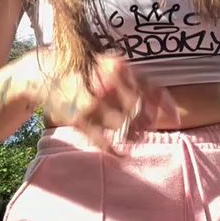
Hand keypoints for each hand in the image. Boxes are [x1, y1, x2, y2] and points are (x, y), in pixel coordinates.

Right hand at [42, 53, 179, 150]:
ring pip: (123, 125)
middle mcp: (107, 82)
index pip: (150, 86)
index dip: (165, 104)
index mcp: (118, 67)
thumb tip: (159, 101)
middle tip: (146, 127)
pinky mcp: (78, 118)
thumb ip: (133, 78)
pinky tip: (120, 154)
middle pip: (139, 109)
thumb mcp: (108, 65)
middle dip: (146, 121)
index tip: (176, 117)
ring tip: (133, 137)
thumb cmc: (83, 70)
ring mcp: (93, 101)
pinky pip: (102, 139)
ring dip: (131, 134)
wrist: (44, 71)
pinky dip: (113, 149)